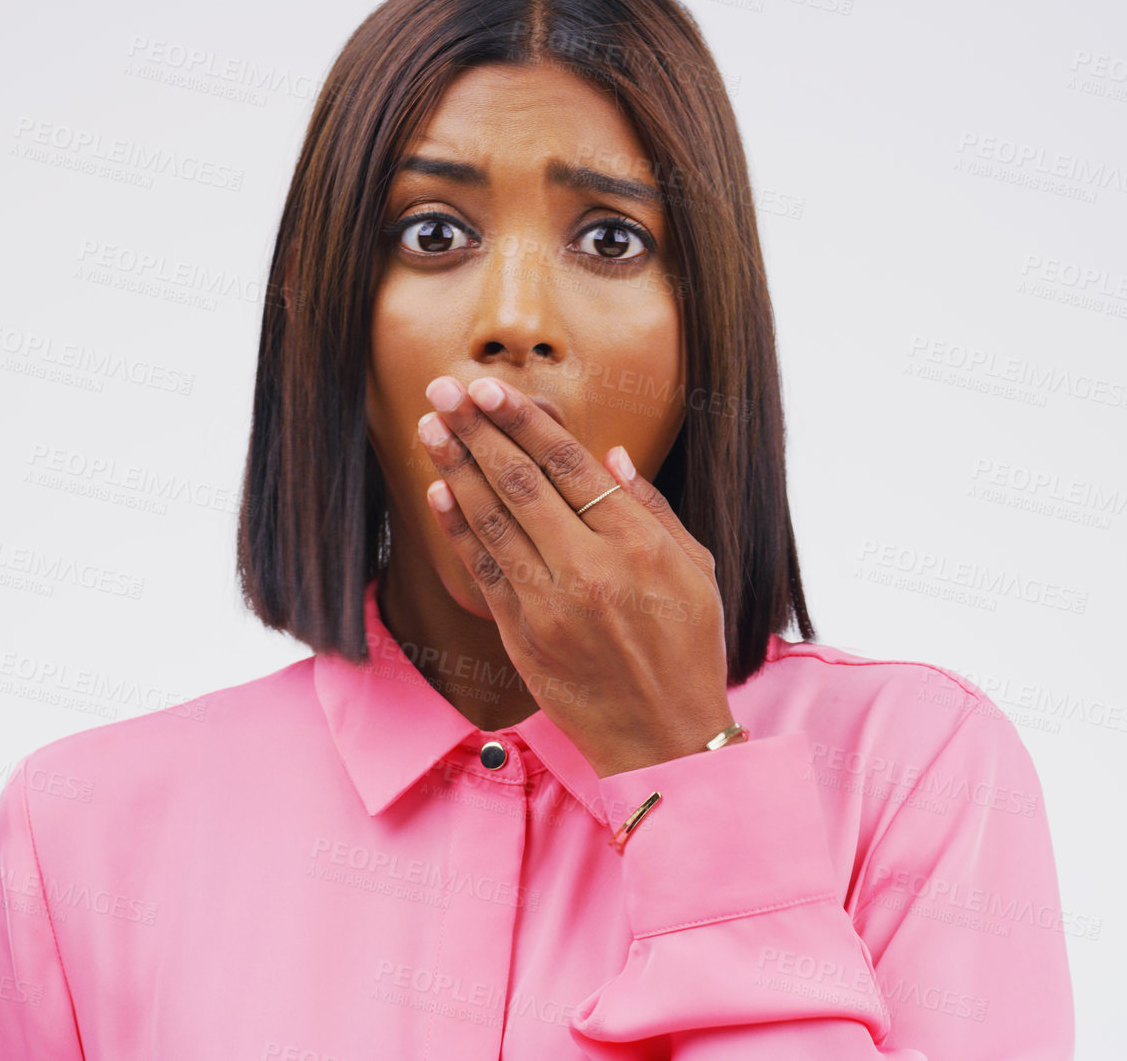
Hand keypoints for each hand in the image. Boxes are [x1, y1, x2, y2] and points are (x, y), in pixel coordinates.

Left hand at [416, 374, 736, 778]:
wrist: (663, 738)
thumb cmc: (687, 649)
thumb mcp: (697, 572)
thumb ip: (653, 510)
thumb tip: (611, 456)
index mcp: (638, 544)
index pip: (569, 465)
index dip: (524, 422)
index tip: (491, 388)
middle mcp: (590, 568)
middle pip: (520, 482)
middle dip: (477, 430)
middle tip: (442, 389)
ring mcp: (549, 603)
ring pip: (492, 520)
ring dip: (455, 469)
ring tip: (430, 427)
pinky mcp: (522, 635)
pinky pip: (482, 569)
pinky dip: (458, 529)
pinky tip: (438, 493)